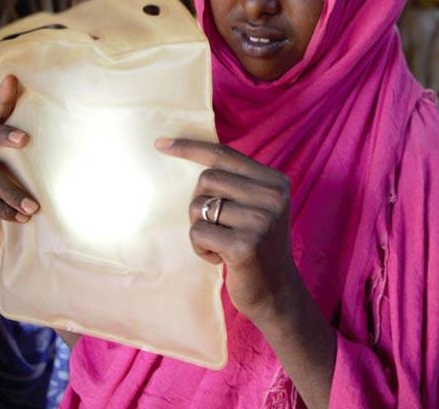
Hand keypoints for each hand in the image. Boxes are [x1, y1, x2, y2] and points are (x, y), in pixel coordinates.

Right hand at [0, 75, 38, 255]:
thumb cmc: (10, 196)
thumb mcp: (21, 174)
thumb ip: (30, 155)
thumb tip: (63, 133)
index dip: (1, 99)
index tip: (14, 80)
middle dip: (3, 134)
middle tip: (26, 140)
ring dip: (11, 190)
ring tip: (33, 207)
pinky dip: (2, 208)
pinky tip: (19, 217)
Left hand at [155, 138, 300, 327]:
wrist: (278, 293)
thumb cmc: (257, 246)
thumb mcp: (258, 207)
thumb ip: (237, 182)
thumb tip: (191, 153)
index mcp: (276, 182)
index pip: (225, 155)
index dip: (190, 148)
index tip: (160, 144)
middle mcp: (273, 197)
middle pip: (207, 179)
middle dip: (199, 203)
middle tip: (218, 227)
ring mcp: (261, 221)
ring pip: (199, 206)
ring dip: (200, 228)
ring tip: (222, 243)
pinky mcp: (246, 245)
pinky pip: (198, 233)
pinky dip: (200, 247)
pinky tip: (220, 258)